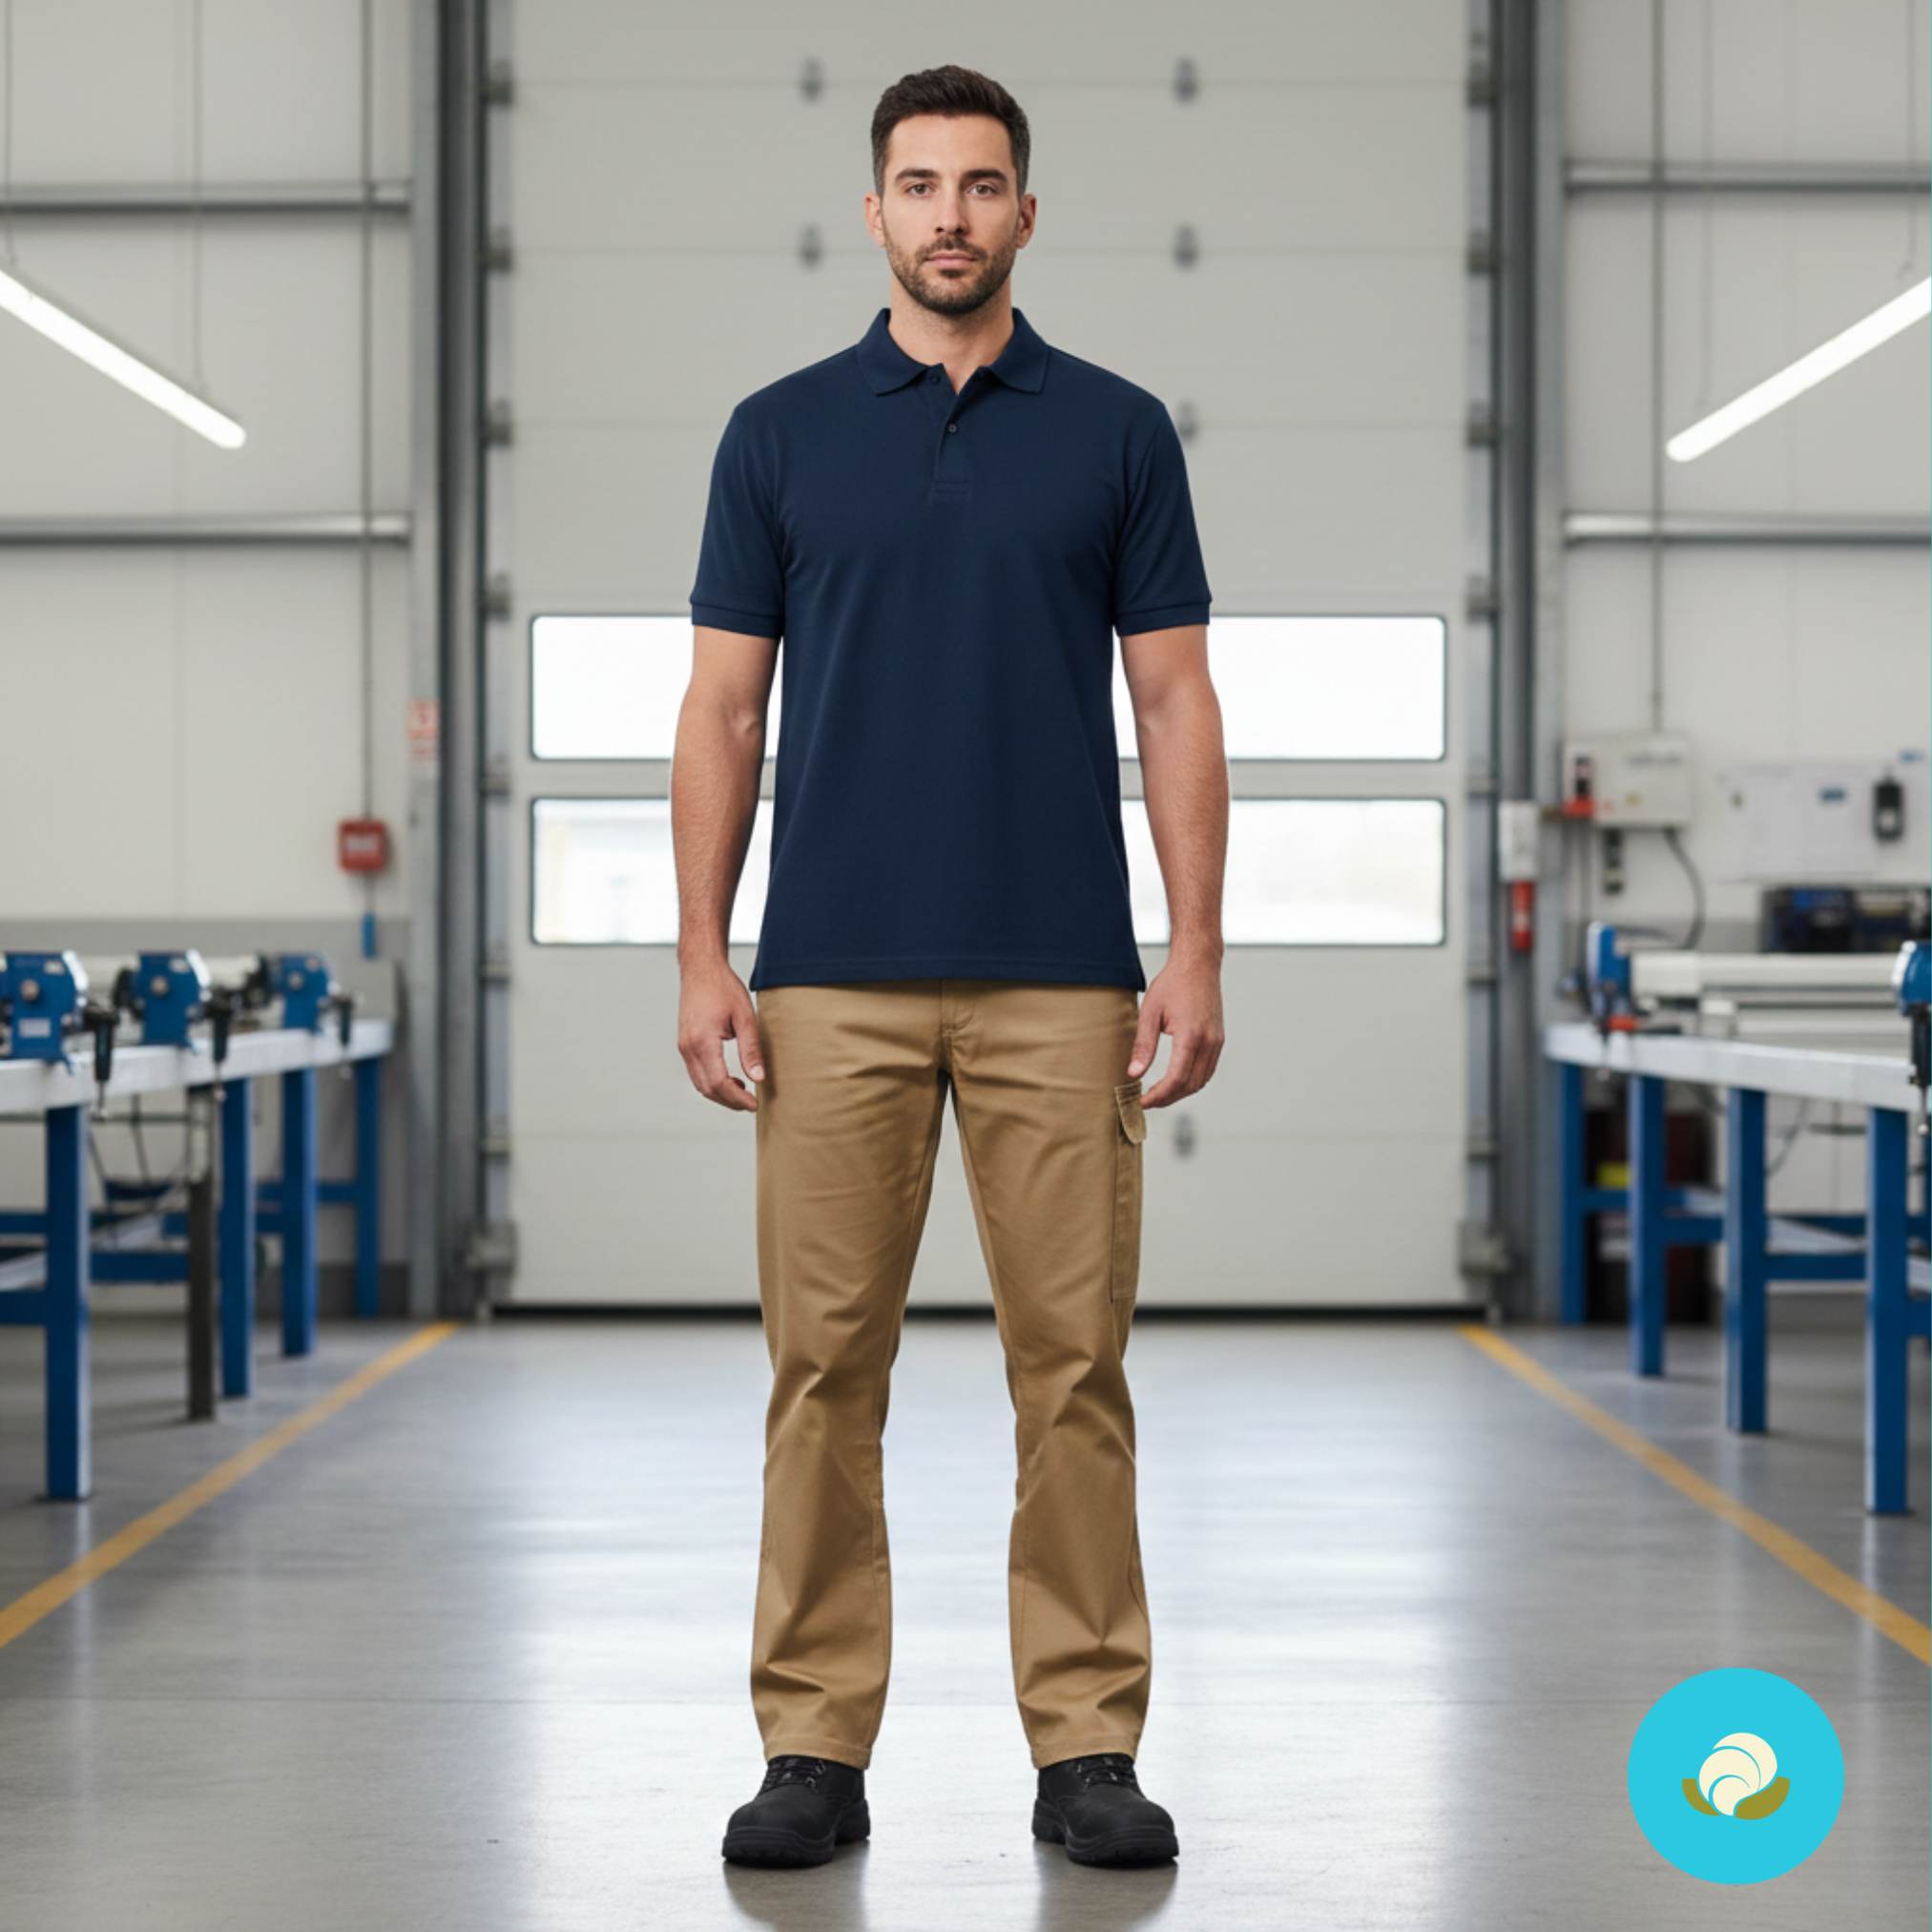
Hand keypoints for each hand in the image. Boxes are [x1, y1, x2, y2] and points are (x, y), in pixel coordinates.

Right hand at [677, 961, 764, 1111]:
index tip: (754, 1105)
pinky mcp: (684, 1044)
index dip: (737, 1099)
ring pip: (700, 1084)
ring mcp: (683, 1046)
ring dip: (720, 1093)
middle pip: (707, 1089)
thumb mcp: (745, 1017)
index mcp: (703, 1042)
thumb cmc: (723, 987)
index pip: (719, 1083)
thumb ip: (751, 1049)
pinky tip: (731, 1079)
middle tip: (751, 1104)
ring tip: (743, 1092)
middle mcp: (688, 1048)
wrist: (700, 969)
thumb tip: (758, 1078)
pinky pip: (696, 1072)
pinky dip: (712, 1082)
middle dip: (730, 1101)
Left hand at [1127, 951, 1224, 1107]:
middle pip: (1190, 1085)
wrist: (1198, 965)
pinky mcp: (1218, 1039)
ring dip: (1181, 1092)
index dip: (1159, 1096)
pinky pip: (1208, 1070)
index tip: (1142, 1102)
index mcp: (1191, 1036)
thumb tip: (1134, 1074)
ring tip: (1159, 1094)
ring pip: (1201, 1081)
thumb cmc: (1173, 984)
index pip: (1176, 1079)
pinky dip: (1192, 1081)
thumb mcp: (1150, 1013)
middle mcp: (1209, 1042)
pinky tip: (1176, 1080)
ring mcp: (1217, 1042)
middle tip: (1147, 1101)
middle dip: (1168, 1098)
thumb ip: (1143, 1046)